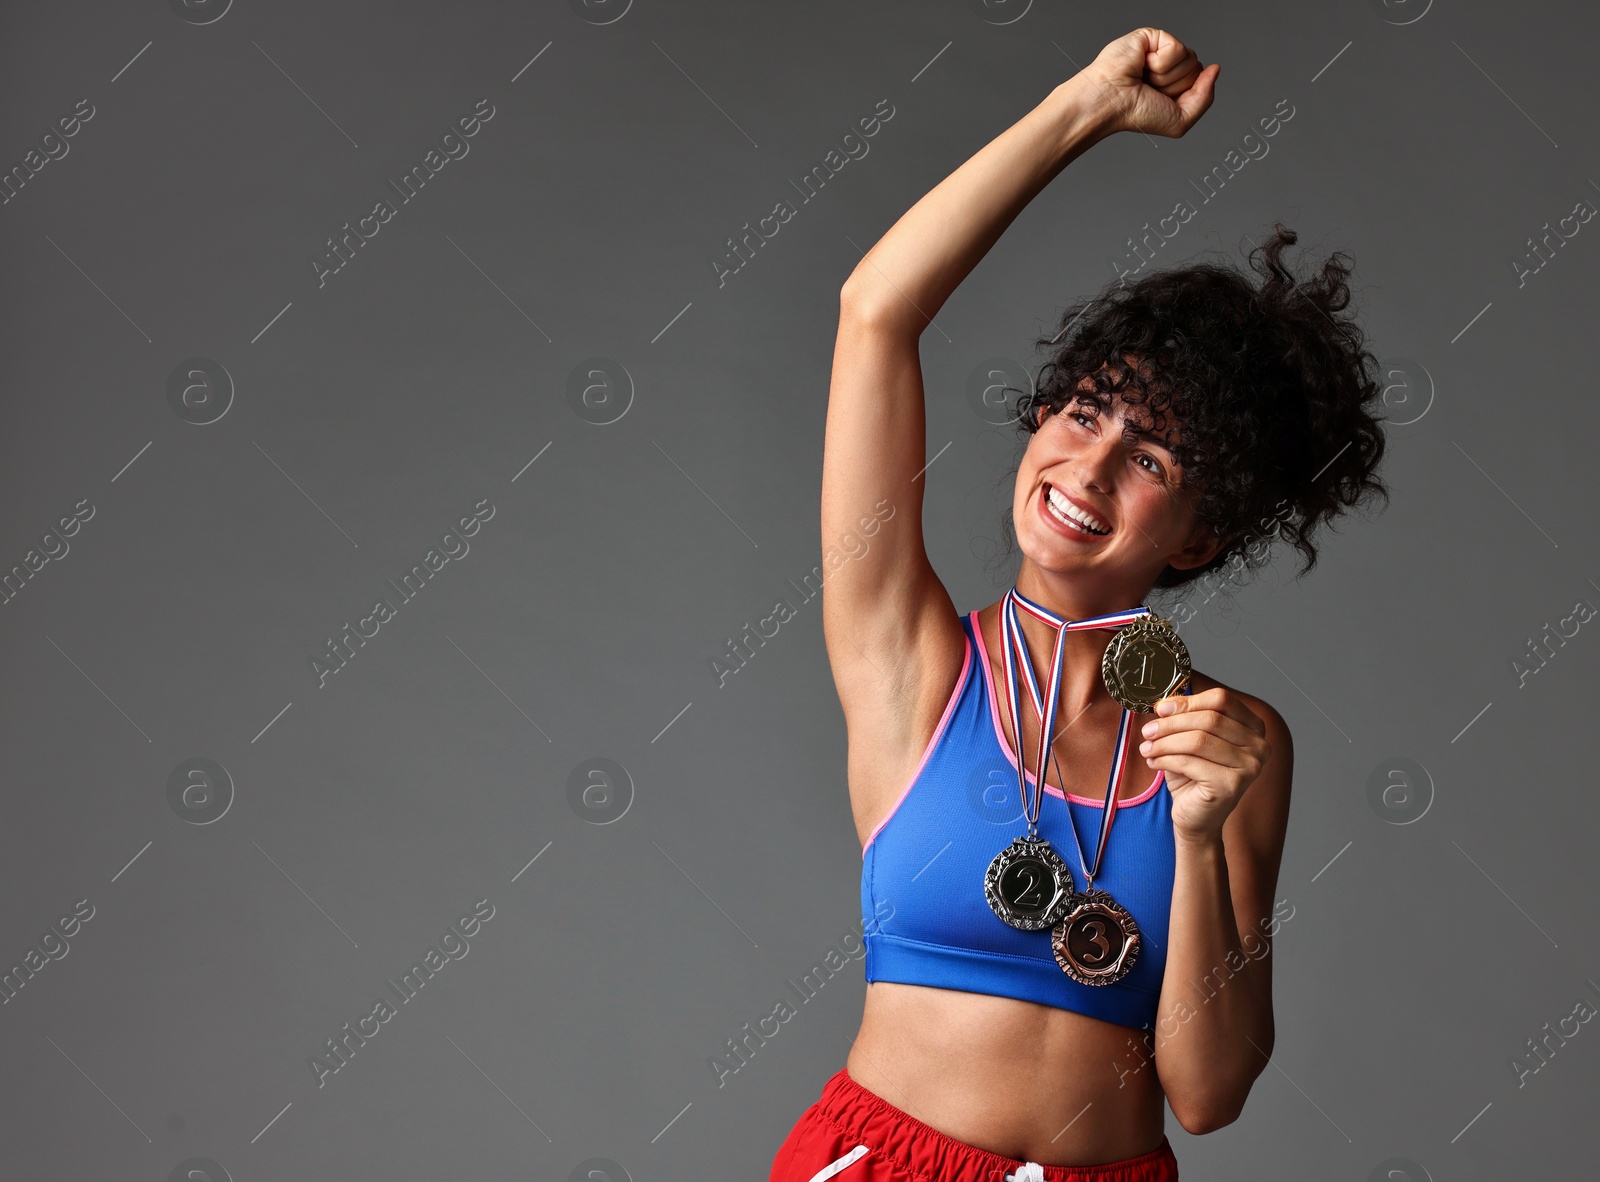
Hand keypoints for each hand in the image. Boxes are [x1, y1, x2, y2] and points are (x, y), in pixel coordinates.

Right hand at [1083, 28, 1218, 137]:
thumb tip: (1215, 69)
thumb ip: (1206, 98)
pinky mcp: (1153, 36)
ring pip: (1190, 58)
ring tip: (1143, 78)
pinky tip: (1141, 65)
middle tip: (1149, 89)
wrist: (1110, 103)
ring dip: (1166, 76)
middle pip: (1197, 69)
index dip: (1186, 94)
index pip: (1201, 80)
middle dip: (1175, 86)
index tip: (1160, 100)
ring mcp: (1160, 50)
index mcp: (1174, 84)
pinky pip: (1177, 48)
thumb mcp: (1180, 120)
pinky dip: (1160, 63)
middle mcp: (1168, 66)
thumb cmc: (1135, 114)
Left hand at [1137, 686, 1269, 841]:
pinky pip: (1190, 762)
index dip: (1187, 701)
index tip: (1161, 708)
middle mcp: (1259, 745)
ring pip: (1198, 740)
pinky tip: (1153, 762)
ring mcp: (1250, 766)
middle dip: (1171, 723)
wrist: (1197, 818)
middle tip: (1147, 730)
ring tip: (1147, 748)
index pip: (1221, 700)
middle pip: (1209, 719)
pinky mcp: (1232, 785)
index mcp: (1253, 727)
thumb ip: (1184, 719)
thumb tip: (1164, 704)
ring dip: (1164, 742)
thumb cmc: (1193, 776)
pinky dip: (1165, 760)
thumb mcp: (1190, 739)